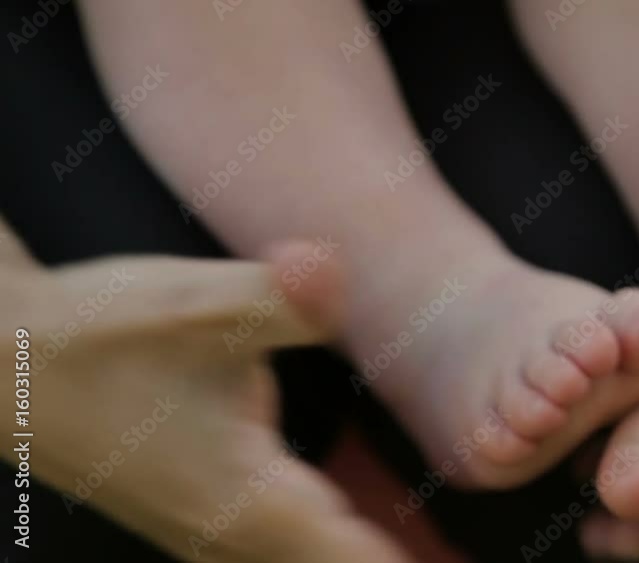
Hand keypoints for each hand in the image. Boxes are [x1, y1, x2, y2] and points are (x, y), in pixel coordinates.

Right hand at [1, 237, 410, 562]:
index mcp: (248, 496)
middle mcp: (230, 531)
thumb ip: (276, 295)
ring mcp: (206, 531)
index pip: (354, 559)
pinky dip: (320, 549)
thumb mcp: (193, 306)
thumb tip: (329, 270)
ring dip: (354, 558)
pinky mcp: (193, 513)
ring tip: (430, 559)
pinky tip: (339, 534)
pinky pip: (273, 551)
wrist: (7, 360)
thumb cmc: (98, 334)